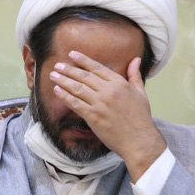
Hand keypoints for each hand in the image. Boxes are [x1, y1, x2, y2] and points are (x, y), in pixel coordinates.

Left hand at [50, 50, 165, 180]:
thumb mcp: (141, 93)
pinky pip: (75, 104)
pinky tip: (57, 91)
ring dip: (63, 81)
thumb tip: (136, 59)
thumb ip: (135, 75)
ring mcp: (99, 104)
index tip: (72, 54)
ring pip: (77, 88)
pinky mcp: (93, 116)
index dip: (83, 60)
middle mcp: (108, 91)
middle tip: (57, 65)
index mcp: (119, 83)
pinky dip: (65, 96)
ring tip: (53, 75)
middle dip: (69, 69)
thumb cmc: (140, 118)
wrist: (138, 140)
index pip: (97, 68)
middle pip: (84, 76)